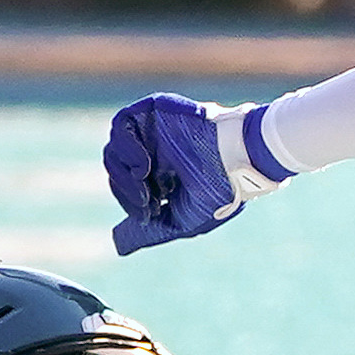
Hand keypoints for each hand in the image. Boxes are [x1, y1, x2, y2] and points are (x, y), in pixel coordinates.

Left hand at [105, 94, 246, 254]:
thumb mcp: (180, 219)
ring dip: (125, 173)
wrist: (238, 159)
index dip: (132, 202)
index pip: (128, 187)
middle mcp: (154, 150)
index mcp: (161, 173)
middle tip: (147, 201)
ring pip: (115, 149)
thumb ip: (150, 230)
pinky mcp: (154, 109)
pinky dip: (126, 148)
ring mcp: (153, 129)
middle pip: (118, 170)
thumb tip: (119, 245)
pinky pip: (122, 124)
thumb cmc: (218, 191)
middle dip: (127, 192)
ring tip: (144, 180)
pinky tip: (143, 165)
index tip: (151, 212)